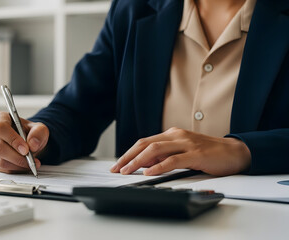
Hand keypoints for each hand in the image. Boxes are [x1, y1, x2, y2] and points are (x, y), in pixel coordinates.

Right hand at [0, 111, 48, 173]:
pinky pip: (1, 168)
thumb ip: (38, 133)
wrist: (26, 140)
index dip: (13, 140)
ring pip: (0, 160)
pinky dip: (14, 169)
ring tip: (30, 163)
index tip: (26, 149)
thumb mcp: (38, 128)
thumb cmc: (28, 132)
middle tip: (31, 160)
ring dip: (17, 165)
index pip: (1, 128)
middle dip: (17, 157)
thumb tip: (32, 144)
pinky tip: (23, 166)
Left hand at [110, 127, 250, 175]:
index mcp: (171, 134)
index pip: (144, 142)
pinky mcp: (196, 154)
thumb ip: (164, 155)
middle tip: (116, 169)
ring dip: (138, 161)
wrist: (234, 152)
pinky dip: (158, 166)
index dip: (128, 153)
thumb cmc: (207, 153)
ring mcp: (186, 143)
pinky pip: (173, 160)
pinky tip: (149, 172)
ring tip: (127, 171)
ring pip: (155, 150)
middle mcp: (176, 135)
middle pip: (145, 144)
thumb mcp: (182, 152)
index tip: (117, 164)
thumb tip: (144, 163)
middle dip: (128, 157)